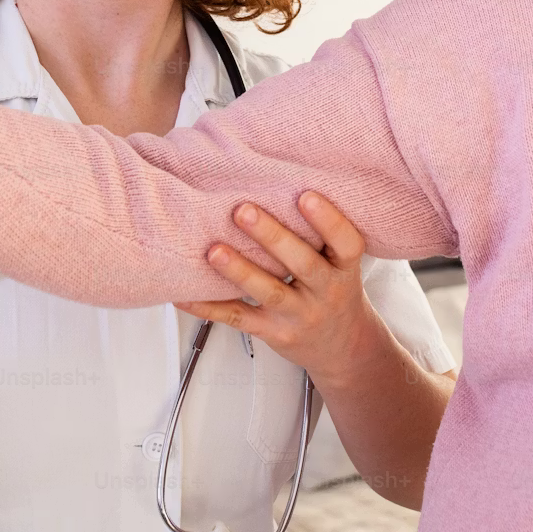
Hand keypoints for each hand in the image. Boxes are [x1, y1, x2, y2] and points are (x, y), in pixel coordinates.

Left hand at [174, 192, 386, 391]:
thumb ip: (320, 236)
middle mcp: (325, 292)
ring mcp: (298, 315)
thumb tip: (278, 183)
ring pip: (269, 292)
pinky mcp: (273, 333)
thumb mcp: (341, 265)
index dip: (329, 220)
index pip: (347, 244)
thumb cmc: (333, 290)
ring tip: (213, 250)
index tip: (305, 195)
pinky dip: (210, 307)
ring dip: (240, 271)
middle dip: (273, 237)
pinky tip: (185, 295)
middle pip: (302, 264)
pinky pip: (239, 319)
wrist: (341, 348)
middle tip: (243, 210)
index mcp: (345, 269)